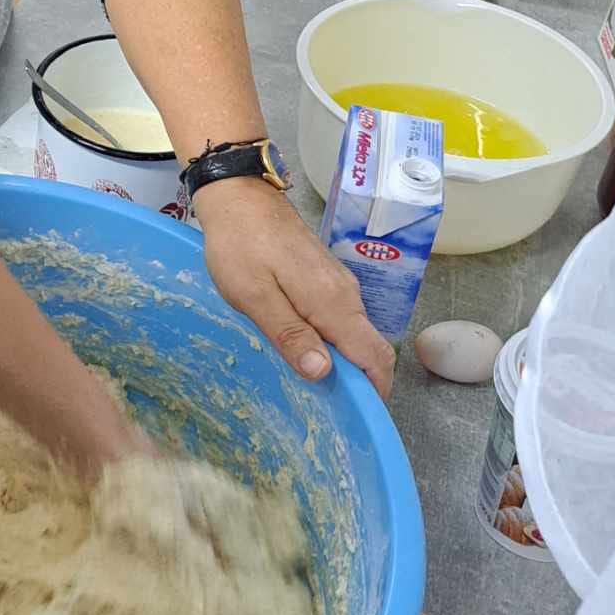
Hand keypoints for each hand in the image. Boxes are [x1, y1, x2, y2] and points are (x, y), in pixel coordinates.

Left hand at [193, 180, 393, 399]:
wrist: (239, 196)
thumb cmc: (240, 245)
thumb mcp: (254, 296)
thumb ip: (290, 334)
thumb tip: (325, 372)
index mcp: (333, 303)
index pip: (375, 355)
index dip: (375, 391)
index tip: (360, 419)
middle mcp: (346, 294)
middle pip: (369, 348)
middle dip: (358, 382)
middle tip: (326, 410)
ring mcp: (338, 284)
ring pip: (354, 334)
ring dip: (342, 362)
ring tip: (310, 387)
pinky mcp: (325, 278)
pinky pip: (340, 318)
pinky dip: (331, 340)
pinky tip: (303, 348)